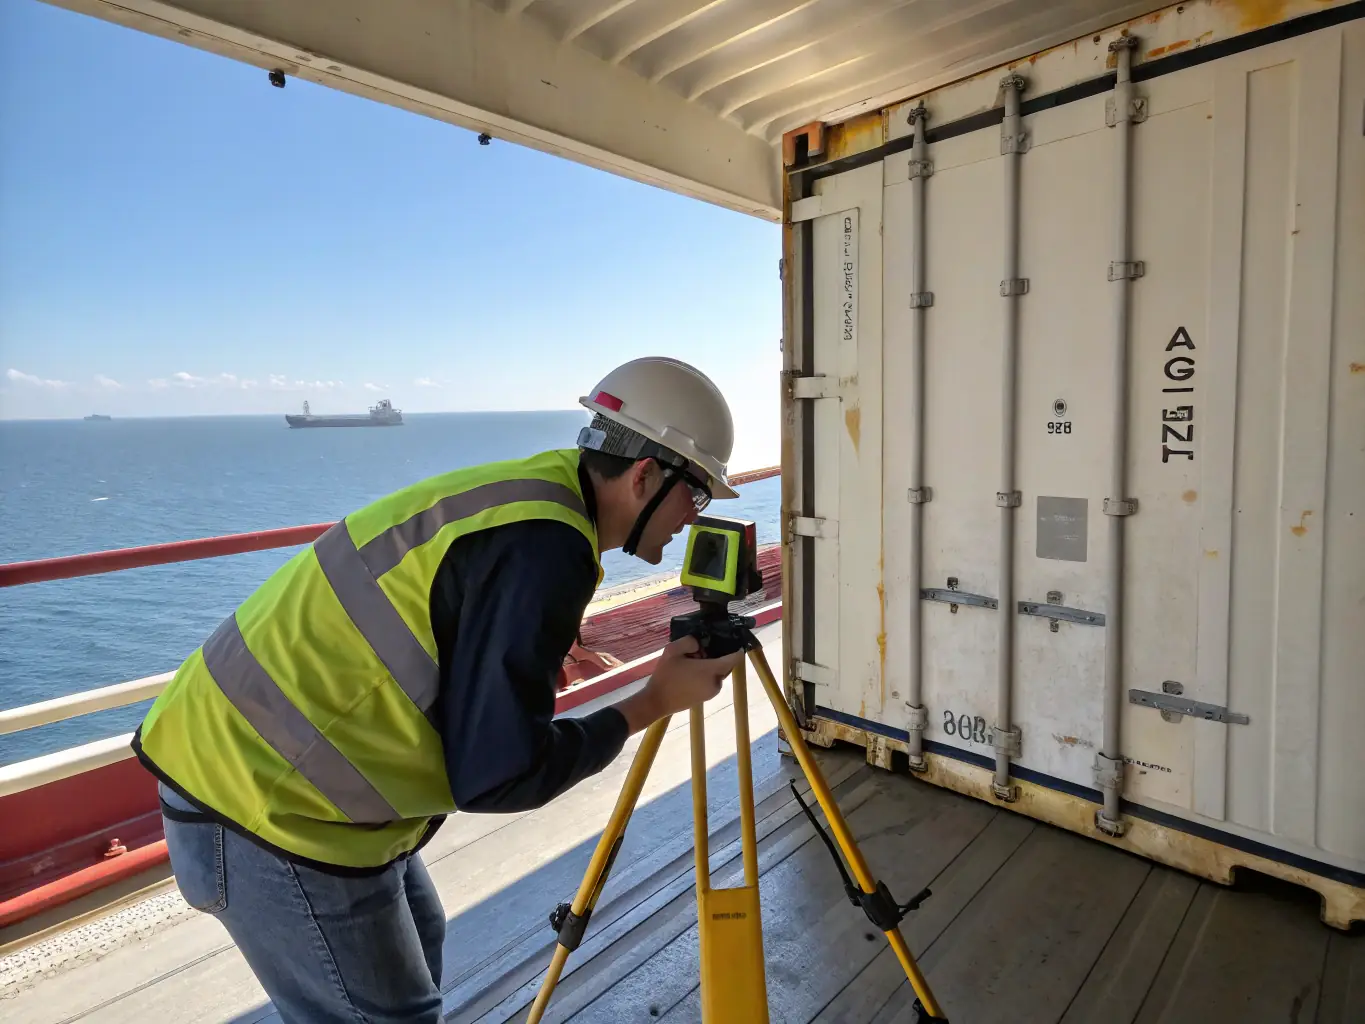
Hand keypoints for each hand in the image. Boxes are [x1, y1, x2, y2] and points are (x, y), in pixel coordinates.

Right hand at [615, 636, 742, 733]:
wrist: (657, 702)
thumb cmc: (665, 676)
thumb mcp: (672, 651)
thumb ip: (689, 641)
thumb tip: (699, 643)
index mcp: (711, 670)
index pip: (734, 658)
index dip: (736, 648)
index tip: (730, 640)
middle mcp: (716, 683)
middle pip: (725, 665)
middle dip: (717, 656)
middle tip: (698, 650)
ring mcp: (711, 692)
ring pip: (717, 674)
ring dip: (709, 666)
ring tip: (690, 661)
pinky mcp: (706, 698)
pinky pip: (711, 682)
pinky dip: (705, 675)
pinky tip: (689, 672)